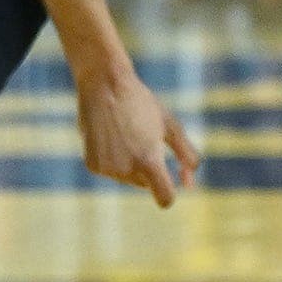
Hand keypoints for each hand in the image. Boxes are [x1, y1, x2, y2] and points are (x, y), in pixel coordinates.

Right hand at [74, 64, 200, 206]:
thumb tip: (189, 185)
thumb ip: (187, 156)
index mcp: (149, 161)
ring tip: (122, 133)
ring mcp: (107, 168)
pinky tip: (108, 136)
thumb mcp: (171, 126)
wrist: (104, 83)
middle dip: (146, 167)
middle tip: (139, 138)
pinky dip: (111, 159)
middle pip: (145, 184)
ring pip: (127, 178)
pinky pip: (109, 171)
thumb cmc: (141, 104)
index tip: (167, 183)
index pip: (165, 197)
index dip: (168, 195)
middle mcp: (126, 169)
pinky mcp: (93, 165)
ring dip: (128, 163)